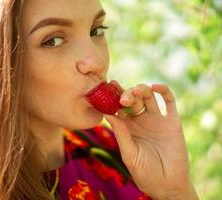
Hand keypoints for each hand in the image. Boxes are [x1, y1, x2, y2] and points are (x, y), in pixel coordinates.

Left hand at [104, 82, 198, 199]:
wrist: (168, 185)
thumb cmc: (144, 173)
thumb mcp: (129, 154)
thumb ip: (120, 134)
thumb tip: (107, 114)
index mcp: (127, 127)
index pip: (118, 108)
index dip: (113, 97)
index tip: (108, 86)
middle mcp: (140, 121)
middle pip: (132, 100)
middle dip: (127, 95)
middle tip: (124, 98)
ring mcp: (156, 120)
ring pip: (148, 97)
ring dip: (142, 90)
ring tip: (138, 91)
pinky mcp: (172, 122)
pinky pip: (169, 102)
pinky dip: (164, 92)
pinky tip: (156, 87)